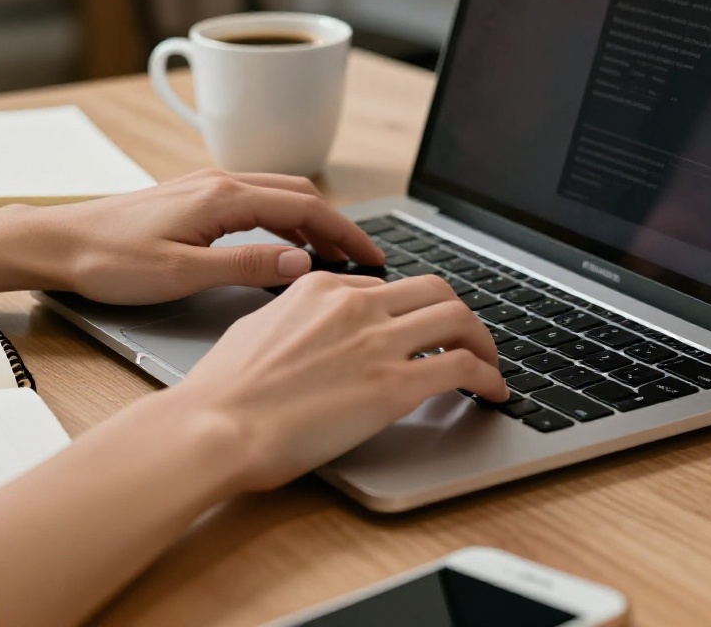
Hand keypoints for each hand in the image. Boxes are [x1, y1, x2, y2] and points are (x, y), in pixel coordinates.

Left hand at [19, 170, 384, 304]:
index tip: (373, 256)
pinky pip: (253, 200)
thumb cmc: (109, 262)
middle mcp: (218, 182)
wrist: (57, 243)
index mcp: (223, 197)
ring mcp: (204, 186)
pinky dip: (282, 219)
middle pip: (298, 193)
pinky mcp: (191, 198)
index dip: (346, 233)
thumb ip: (246, 268)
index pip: (305, 208)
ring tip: (332, 256)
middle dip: (337, 223)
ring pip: (277, 194)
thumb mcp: (182, 274)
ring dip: (310, 220)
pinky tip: (282, 246)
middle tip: (363, 259)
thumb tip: (302, 264)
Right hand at [170, 272, 508, 492]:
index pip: (386, 286)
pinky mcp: (394, 386)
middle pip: (434, 290)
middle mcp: (355, 305)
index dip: (409, 310)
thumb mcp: (255, 330)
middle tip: (466, 339)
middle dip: (459, 314)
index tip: (417, 330)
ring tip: (489, 364)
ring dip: (483, 341)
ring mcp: (378, 343)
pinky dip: (488, 378)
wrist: (217, 425)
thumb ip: (291, 320)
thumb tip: (304, 331)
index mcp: (319, 287)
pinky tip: (493, 393)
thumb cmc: (222, 392)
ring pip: (459, 319)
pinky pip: (462, 368)